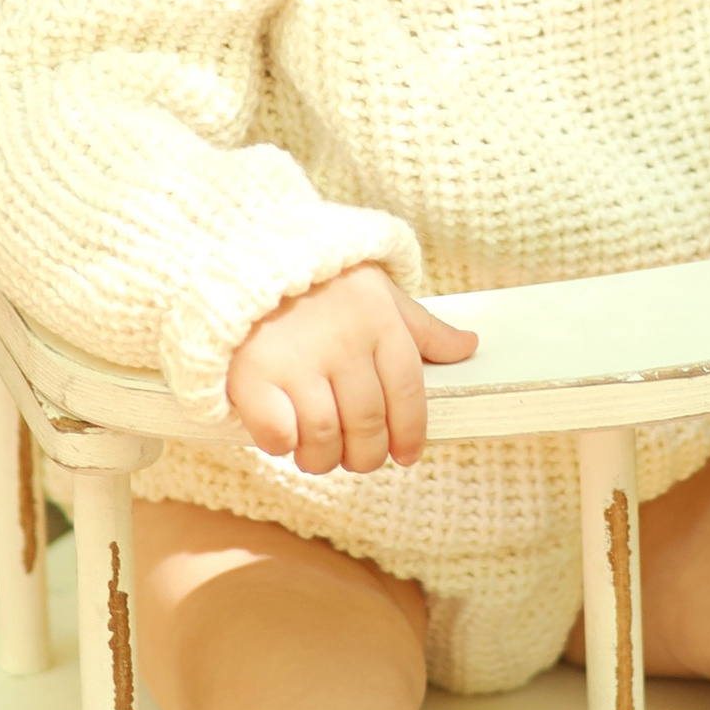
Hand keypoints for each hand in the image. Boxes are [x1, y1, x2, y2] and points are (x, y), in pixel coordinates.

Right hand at [227, 267, 477, 472]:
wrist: (241, 250)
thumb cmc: (318, 279)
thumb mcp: (377, 291)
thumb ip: (421, 327)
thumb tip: (468, 346)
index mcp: (378, 322)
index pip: (407, 394)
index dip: (410, 434)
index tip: (406, 455)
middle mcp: (342, 342)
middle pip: (367, 423)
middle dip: (366, 454)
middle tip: (357, 459)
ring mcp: (296, 359)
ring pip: (324, 435)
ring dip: (323, 458)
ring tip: (318, 455)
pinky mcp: (252, 373)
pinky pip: (277, 432)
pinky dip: (282, 444)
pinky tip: (283, 435)